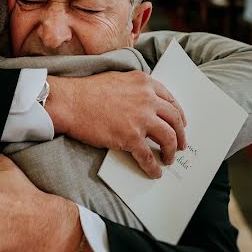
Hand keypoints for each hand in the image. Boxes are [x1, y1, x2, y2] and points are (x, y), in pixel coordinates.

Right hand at [47, 71, 187, 178]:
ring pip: (168, 138)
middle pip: (174, 119)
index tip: (181, 123)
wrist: (70, 102)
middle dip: (180, 135)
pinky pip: (148, 156)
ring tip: (169, 159)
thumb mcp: (118, 79)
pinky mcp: (131, 137)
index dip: (179, 114)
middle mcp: (147, 99)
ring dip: (171, 151)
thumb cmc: (86, 91)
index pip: (170, 100)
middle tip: (181, 144)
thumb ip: (135, 89)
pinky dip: (153, 167)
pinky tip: (155, 172)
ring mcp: (141, 119)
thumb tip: (144, 104)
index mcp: (144, 83)